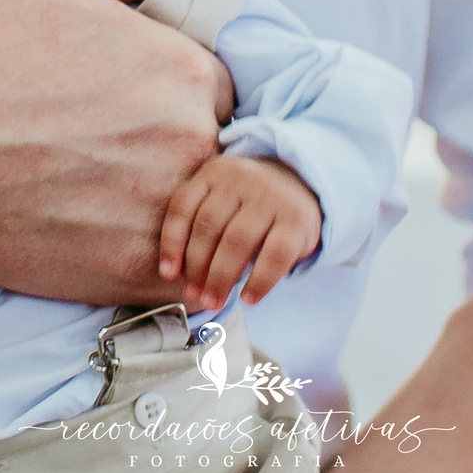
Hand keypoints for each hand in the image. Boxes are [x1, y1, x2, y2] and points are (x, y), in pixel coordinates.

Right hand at [0, 0, 227, 305]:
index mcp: (183, 66)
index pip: (215, 79)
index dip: (171, 81)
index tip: (124, 90)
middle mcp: (191, 138)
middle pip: (213, 140)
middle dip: (169, 137)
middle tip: (102, 137)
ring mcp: (169, 212)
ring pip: (196, 203)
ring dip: (162, 193)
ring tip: (94, 182)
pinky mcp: (140, 272)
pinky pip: (180, 265)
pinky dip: (153, 251)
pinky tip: (97, 224)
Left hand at [158, 154, 321, 311]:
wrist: (303, 184)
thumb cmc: (249, 203)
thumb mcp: (222, 198)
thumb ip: (200, 225)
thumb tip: (177, 274)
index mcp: (214, 172)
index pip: (183, 207)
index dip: (172, 242)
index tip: (168, 274)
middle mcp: (241, 178)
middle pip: (209, 227)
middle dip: (197, 267)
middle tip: (195, 295)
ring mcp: (270, 197)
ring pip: (237, 242)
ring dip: (221, 278)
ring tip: (213, 301)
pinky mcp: (297, 220)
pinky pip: (274, 256)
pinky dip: (258, 281)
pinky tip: (248, 299)